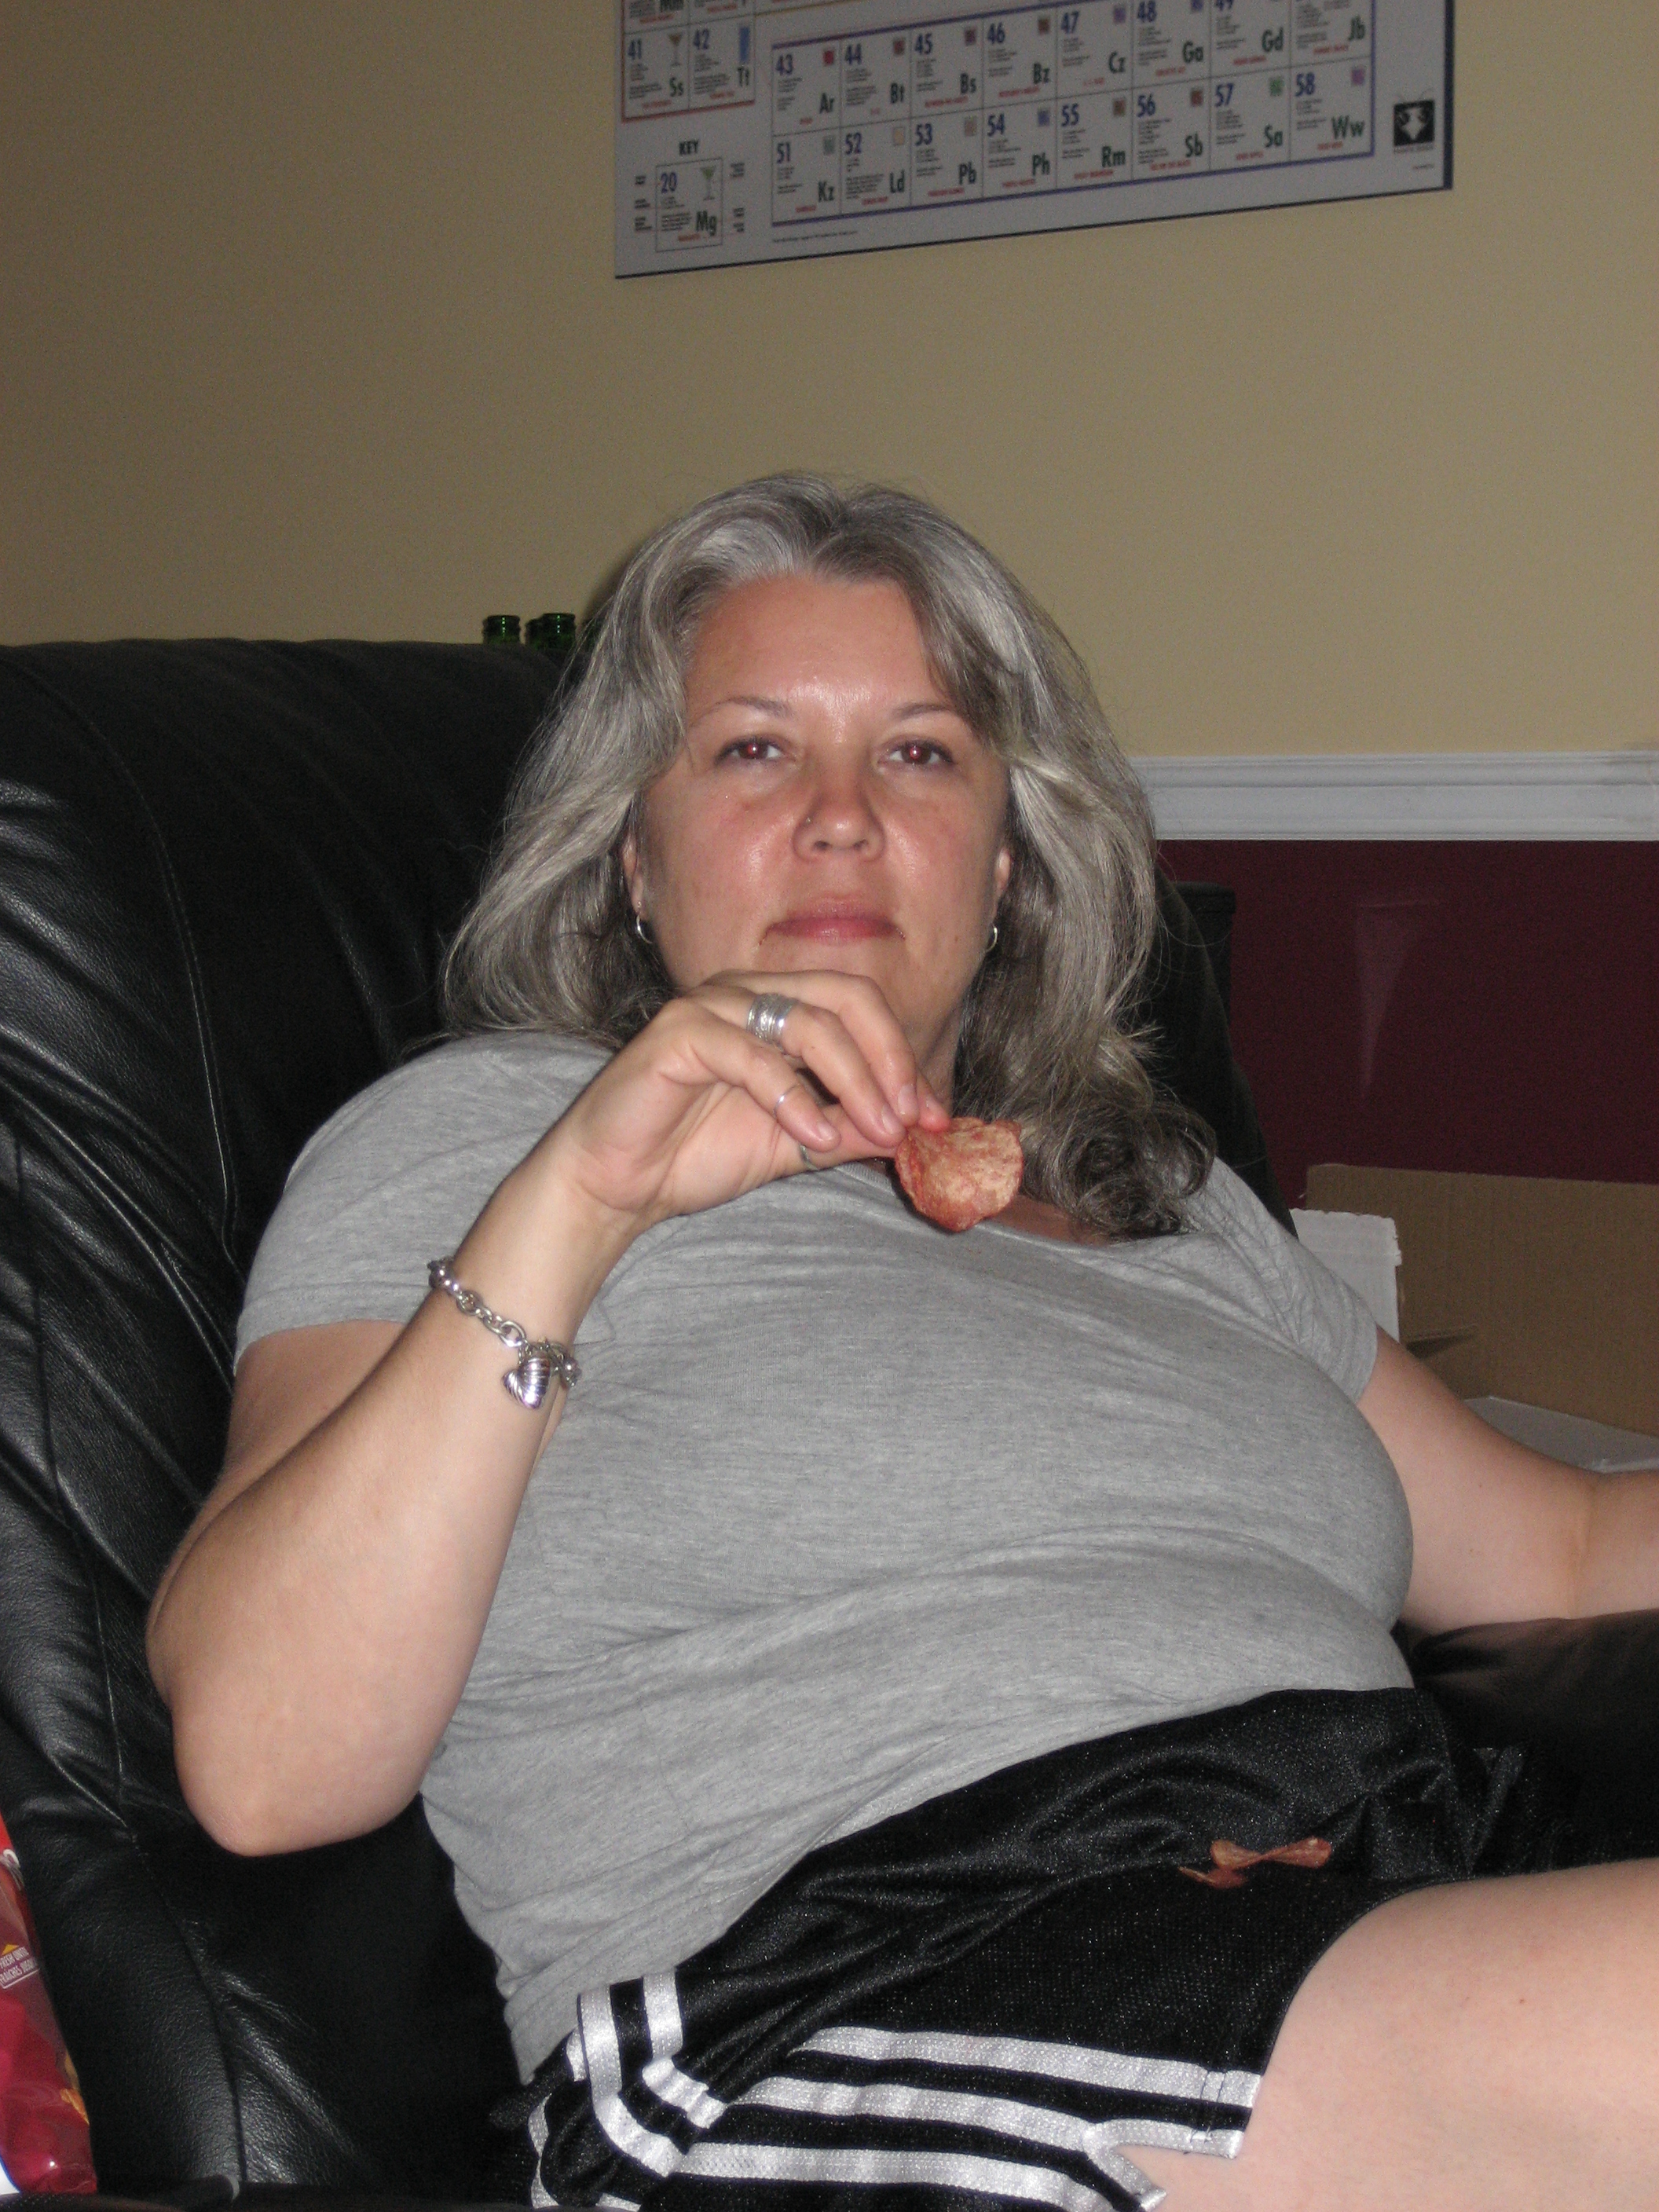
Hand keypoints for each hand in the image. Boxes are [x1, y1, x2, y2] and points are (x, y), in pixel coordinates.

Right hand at [537, 971, 950, 1240]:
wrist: (618, 1186)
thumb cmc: (695, 1155)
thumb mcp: (794, 1145)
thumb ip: (849, 1129)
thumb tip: (914, 1128)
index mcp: (777, 1006)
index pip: (860, 1007)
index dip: (903, 1059)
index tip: (933, 1119)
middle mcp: (747, 992)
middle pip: (845, 998)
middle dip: (889, 1060)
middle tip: (909, 1118)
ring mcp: (710, 1006)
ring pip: (806, 1021)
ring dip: (853, 1080)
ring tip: (874, 1132)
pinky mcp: (677, 1034)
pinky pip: (749, 1052)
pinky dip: (791, 1096)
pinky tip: (812, 1135)